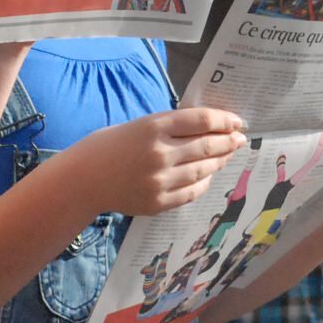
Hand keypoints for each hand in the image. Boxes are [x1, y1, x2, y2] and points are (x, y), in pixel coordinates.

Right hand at [62, 107, 245, 216]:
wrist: (83, 179)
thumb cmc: (110, 146)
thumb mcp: (139, 125)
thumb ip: (170, 126)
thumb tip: (208, 127)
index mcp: (154, 127)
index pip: (202, 121)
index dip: (225, 120)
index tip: (237, 121)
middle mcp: (159, 153)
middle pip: (207, 146)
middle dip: (228, 141)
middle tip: (239, 138)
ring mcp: (159, 180)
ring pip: (203, 170)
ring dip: (220, 161)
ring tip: (228, 155)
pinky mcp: (157, 202)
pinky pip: (191, 192)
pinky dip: (204, 182)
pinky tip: (208, 175)